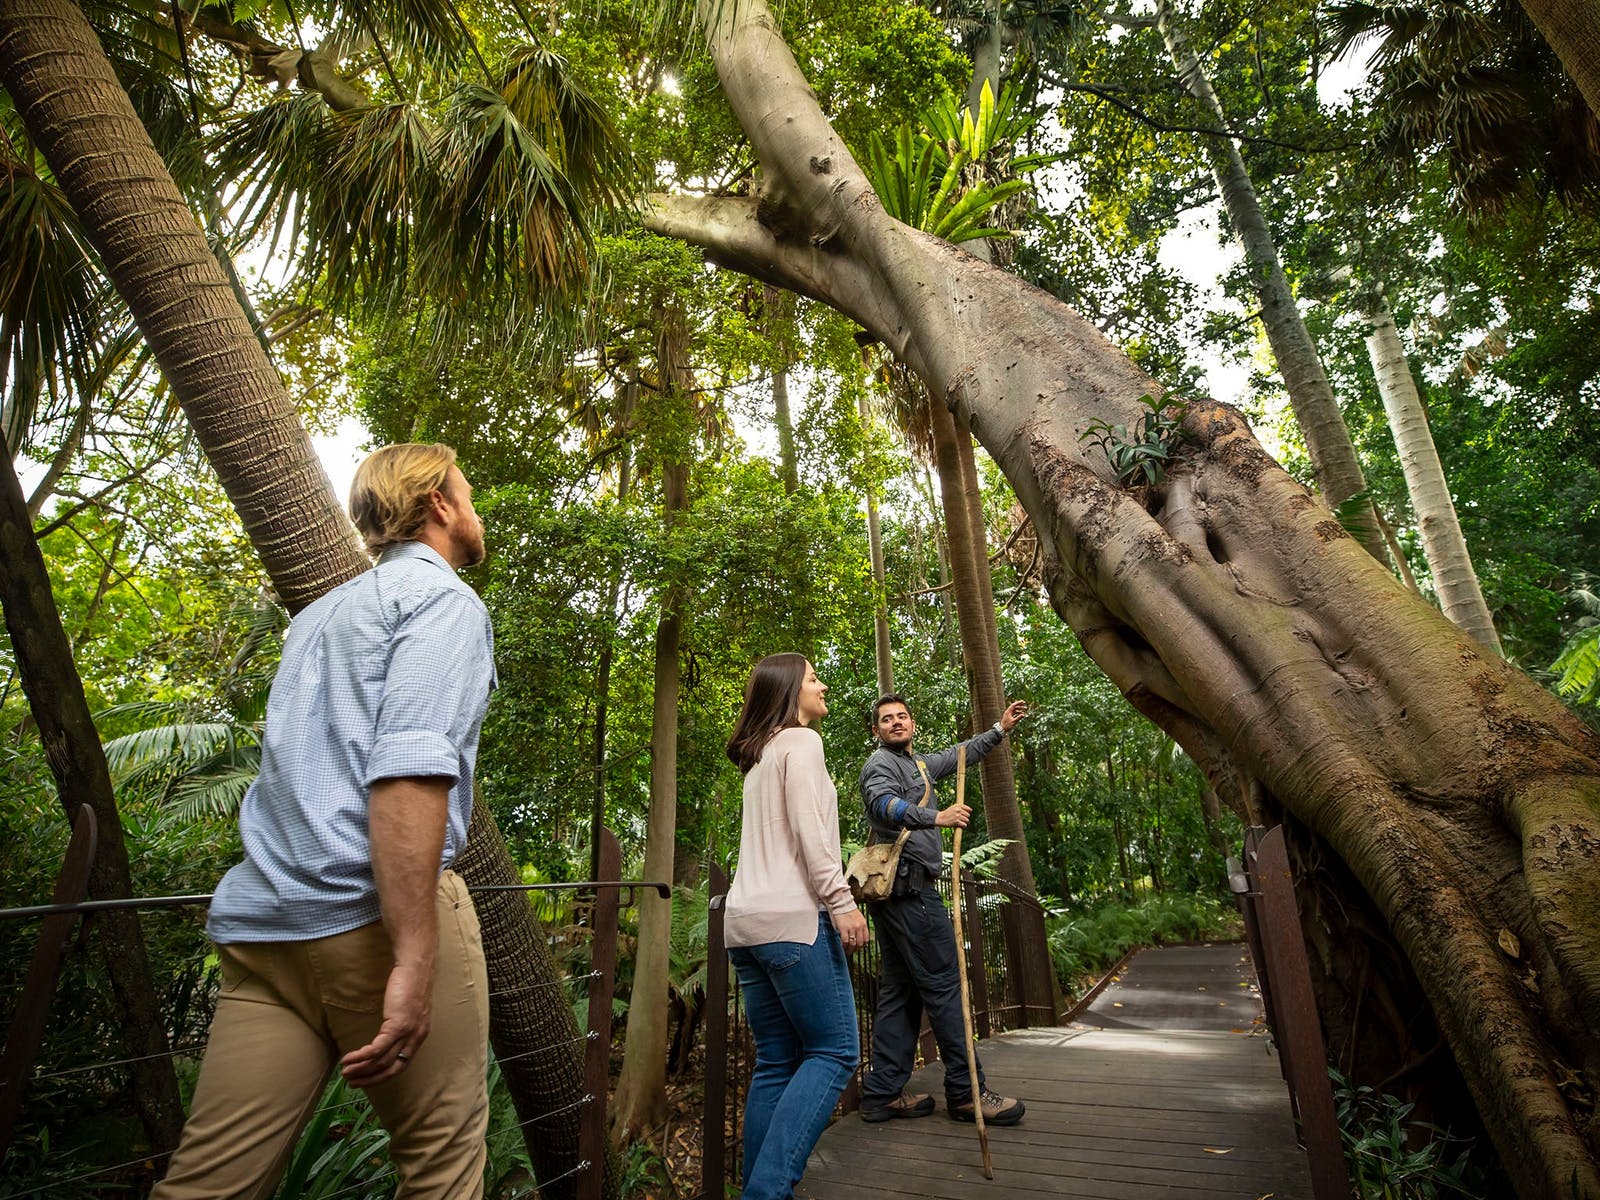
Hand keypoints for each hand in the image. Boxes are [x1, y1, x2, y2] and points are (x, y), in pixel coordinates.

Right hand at [338, 960, 432, 1088]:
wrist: (416, 965)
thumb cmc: (410, 982)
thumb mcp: (409, 1009)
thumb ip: (401, 1024)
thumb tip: (386, 1036)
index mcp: (419, 1035)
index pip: (401, 1065)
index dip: (382, 1076)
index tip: (367, 1080)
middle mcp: (416, 1037)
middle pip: (393, 1069)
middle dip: (371, 1079)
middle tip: (353, 1083)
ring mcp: (408, 1032)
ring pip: (382, 1061)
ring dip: (362, 1070)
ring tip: (346, 1072)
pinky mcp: (398, 1025)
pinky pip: (377, 1049)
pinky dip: (361, 1057)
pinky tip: (349, 1059)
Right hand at [834, 907, 869, 953]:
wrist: (842, 903)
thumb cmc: (849, 910)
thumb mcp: (859, 917)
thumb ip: (860, 926)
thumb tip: (858, 936)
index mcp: (864, 924)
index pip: (866, 939)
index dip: (863, 945)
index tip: (859, 948)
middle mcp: (859, 927)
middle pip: (860, 943)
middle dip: (856, 949)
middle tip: (853, 951)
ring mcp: (851, 928)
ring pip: (853, 943)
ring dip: (850, 949)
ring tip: (848, 951)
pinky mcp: (843, 928)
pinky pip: (845, 941)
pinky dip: (844, 945)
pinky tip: (843, 946)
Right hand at [935, 803, 971, 827]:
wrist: (941, 818)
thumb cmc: (947, 813)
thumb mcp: (953, 807)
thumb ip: (960, 807)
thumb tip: (970, 810)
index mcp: (957, 806)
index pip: (967, 808)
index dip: (969, 810)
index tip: (970, 811)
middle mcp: (958, 810)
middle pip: (968, 815)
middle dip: (966, 817)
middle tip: (963, 819)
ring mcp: (958, 816)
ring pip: (967, 820)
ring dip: (965, 822)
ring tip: (962, 822)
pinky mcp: (957, 822)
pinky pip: (964, 824)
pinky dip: (964, 826)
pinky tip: (962, 825)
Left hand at [999, 699, 1028, 731]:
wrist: (1002, 729)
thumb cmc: (1007, 725)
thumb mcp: (1013, 722)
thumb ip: (1018, 718)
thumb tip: (1023, 714)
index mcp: (1008, 712)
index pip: (1013, 705)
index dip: (1018, 703)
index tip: (1023, 702)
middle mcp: (1008, 712)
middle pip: (1014, 707)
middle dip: (1020, 705)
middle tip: (1025, 705)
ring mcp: (1009, 714)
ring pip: (1015, 710)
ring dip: (1020, 709)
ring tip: (1025, 709)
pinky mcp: (1009, 716)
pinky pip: (1014, 713)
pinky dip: (1018, 712)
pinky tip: (1022, 713)